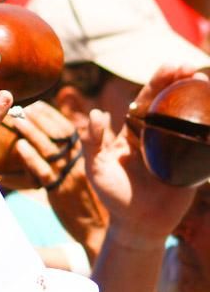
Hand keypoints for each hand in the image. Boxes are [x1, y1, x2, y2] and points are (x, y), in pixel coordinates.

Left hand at [11, 102, 107, 256]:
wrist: (103, 228)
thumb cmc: (100, 198)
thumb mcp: (96, 170)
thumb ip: (90, 146)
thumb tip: (89, 122)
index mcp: (91, 155)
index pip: (71, 129)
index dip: (53, 115)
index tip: (38, 103)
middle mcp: (81, 163)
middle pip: (60, 134)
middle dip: (41, 118)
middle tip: (23, 106)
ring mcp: (70, 176)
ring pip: (50, 149)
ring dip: (32, 132)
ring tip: (17, 119)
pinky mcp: (60, 192)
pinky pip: (44, 173)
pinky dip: (30, 159)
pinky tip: (19, 147)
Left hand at [83, 66, 205, 245]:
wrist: (138, 225)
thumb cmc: (113, 195)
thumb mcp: (96, 168)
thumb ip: (92, 141)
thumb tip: (96, 113)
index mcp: (134, 129)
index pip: (148, 98)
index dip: (160, 80)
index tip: (172, 66)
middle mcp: (157, 133)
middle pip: (173, 100)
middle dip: (183, 80)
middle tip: (193, 67)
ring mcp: (177, 146)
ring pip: (192, 116)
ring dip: (202, 98)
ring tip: (207, 83)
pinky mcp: (192, 162)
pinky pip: (205, 141)